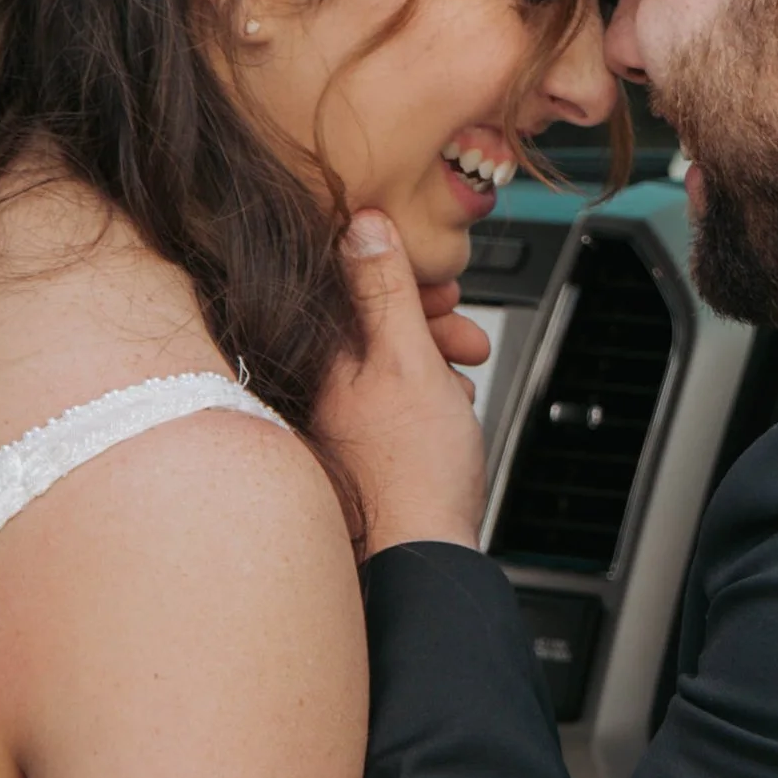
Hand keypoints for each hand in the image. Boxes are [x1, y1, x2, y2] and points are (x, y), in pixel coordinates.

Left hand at [319, 212, 489, 555]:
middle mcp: (312, 385)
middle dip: (428, 320)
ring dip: (434, 357)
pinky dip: (425, 394)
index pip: (345, 282)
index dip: (401, 274)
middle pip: (369, 320)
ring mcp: (333, 416)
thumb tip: (359, 221)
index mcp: (315, 357)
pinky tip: (447, 411)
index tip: (441, 290)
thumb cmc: (414, 470)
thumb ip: (383, 288)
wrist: (420, 556)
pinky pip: (390, 396)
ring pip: (386, 358)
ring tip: (463, 379)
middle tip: (465, 337)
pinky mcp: (355, 443)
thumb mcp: (408, 359)